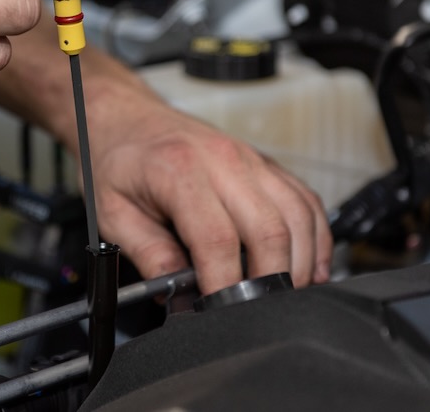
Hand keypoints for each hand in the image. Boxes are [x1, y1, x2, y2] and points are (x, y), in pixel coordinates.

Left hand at [88, 85, 332, 294]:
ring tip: (285, 294)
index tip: (221, 313)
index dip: (226, 286)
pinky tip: (309, 264)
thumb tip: (180, 297)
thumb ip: (148, 256)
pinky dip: (316, 236)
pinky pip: (306, 199)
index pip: (218, 240)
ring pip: (299, 215)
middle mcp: (224, 160)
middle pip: (270, 230)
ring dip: (301, 262)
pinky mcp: (266, 163)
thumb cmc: (120, 159)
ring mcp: (251, 159)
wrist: (127, 117)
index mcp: (181, 170)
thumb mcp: (113, 212)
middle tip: (256, 311)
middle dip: (270, 282)